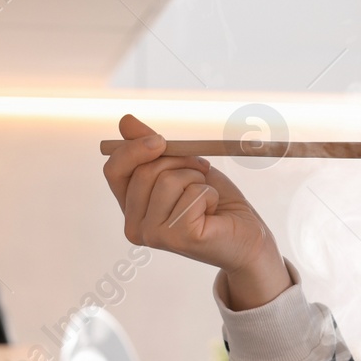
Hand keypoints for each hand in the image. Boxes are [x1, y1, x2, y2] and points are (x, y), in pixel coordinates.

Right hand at [102, 115, 290, 305]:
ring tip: (207, 198)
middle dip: (179, 162)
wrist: (246, 234)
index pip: (114, 170)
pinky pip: (192, 194)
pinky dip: (209, 195)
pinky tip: (212, 212)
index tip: (160, 140)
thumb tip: (125, 121)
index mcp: (131, 208)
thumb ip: (152, 149)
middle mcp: (135, 227)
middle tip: (202, 174)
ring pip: (167, 180)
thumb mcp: (182, 167)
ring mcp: (154, 235)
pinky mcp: (177, 238)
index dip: (134, 149)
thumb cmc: (215, 203)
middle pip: (144, 171)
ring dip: (196, 180)